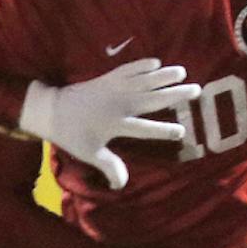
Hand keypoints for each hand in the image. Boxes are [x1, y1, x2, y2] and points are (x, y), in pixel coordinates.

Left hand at [18, 58, 201, 189]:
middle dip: (175, 95)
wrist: (51, 109)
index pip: (146, 129)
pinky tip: (155, 62)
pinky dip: (141, 64)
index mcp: (116, 124)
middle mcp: (120, 104)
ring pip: (144, 80)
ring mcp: (114, 88)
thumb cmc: (71, 134)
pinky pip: (128, 69)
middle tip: (195, 90)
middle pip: (152, 99)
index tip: (182, 130)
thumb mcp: (89, 153)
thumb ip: (109, 167)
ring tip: (182, 71)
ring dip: (163, 76)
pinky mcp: (108, 78)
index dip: (164, 130)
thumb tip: (122, 185)